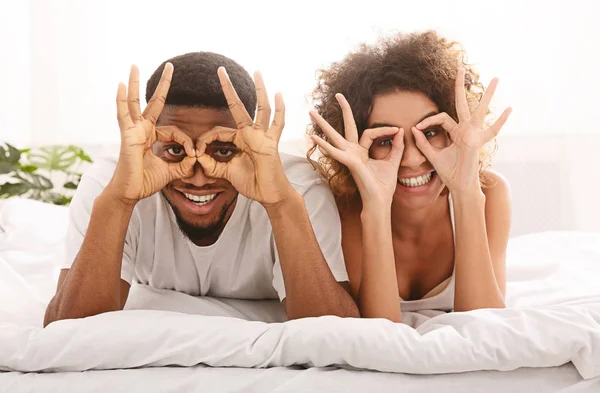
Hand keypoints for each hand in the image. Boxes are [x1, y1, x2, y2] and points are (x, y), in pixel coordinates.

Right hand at [108, 64, 195, 203]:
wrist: (130, 193)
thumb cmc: (145, 182)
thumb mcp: (170, 172)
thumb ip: (183, 165)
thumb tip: (196, 159)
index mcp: (151, 137)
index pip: (174, 130)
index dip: (186, 140)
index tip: (193, 153)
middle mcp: (141, 130)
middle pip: (152, 102)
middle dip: (162, 85)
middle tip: (170, 66)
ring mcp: (132, 131)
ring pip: (134, 102)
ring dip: (135, 83)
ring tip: (134, 65)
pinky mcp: (126, 136)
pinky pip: (123, 115)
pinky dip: (121, 100)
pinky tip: (120, 85)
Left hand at [196, 68, 293, 205]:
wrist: (269, 194)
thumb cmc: (252, 183)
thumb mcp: (226, 173)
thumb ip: (212, 165)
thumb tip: (198, 158)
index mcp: (240, 139)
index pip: (219, 131)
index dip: (205, 139)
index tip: (196, 151)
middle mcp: (251, 133)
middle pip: (239, 106)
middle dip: (229, 88)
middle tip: (220, 70)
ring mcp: (263, 136)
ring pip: (261, 109)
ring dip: (259, 90)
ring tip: (257, 72)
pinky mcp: (271, 143)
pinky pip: (277, 125)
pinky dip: (279, 110)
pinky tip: (279, 95)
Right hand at [309, 93, 403, 206]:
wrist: (380, 202)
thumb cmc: (384, 186)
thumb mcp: (393, 162)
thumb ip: (396, 146)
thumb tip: (400, 130)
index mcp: (362, 152)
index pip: (371, 132)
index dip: (385, 130)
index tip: (397, 131)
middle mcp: (353, 152)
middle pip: (347, 127)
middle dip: (344, 110)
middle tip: (338, 94)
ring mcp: (349, 157)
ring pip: (334, 137)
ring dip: (323, 125)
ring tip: (311, 112)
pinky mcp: (349, 163)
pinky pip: (335, 152)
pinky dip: (324, 145)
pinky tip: (313, 138)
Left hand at [412, 68, 511, 194]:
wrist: (458, 186)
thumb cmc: (449, 172)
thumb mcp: (432, 155)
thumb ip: (423, 143)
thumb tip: (414, 130)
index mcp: (455, 132)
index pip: (441, 117)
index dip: (428, 121)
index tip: (417, 128)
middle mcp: (465, 129)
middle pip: (462, 103)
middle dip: (460, 86)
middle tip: (461, 68)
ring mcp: (474, 134)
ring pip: (480, 110)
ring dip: (488, 94)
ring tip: (497, 78)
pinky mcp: (477, 142)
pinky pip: (491, 131)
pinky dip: (500, 122)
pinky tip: (508, 109)